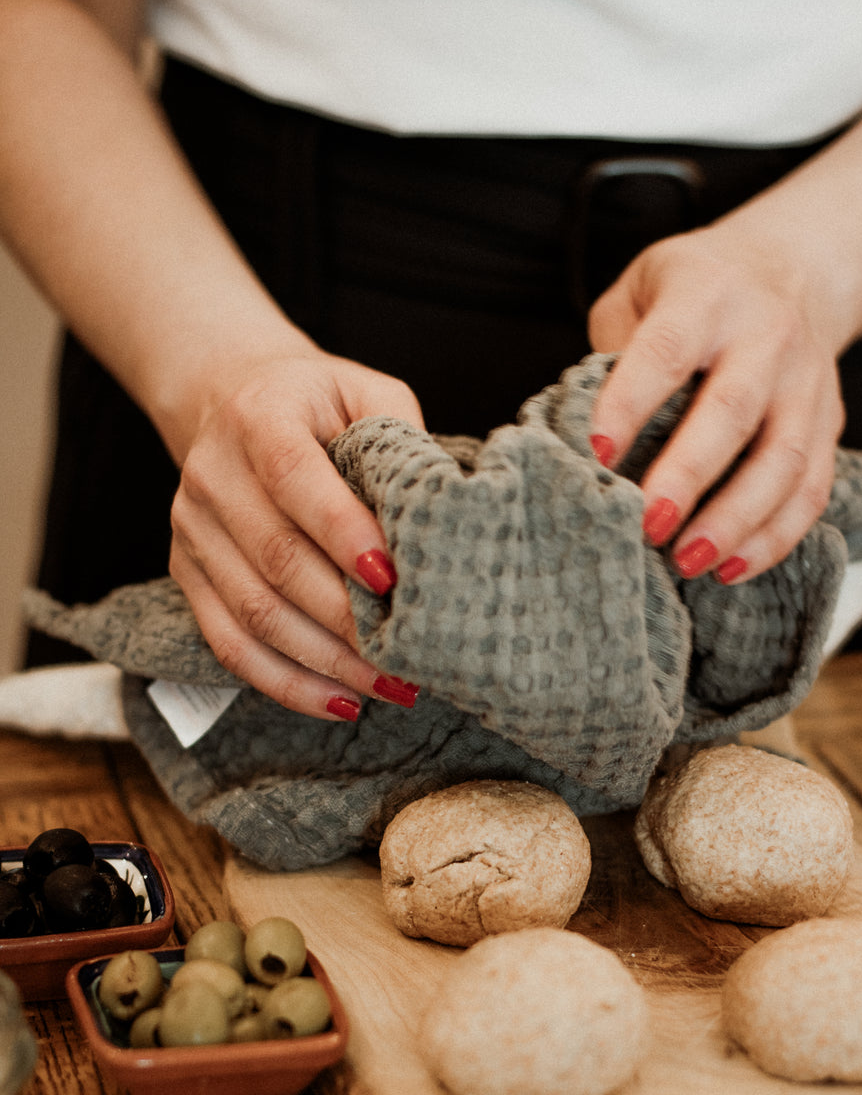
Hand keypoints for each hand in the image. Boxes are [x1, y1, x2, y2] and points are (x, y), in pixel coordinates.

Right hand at [168, 345, 423, 718]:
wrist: (228, 400)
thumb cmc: (318, 403)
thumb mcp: (365, 391)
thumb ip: (401, 438)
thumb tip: (441, 520)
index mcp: (258, 416)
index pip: (294, 478)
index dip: (343, 532)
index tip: (393, 579)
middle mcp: (212, 475)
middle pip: (276, 561)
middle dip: (348, 618)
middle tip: (412, 654)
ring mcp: (192, 531)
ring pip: (255, 614)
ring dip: (328, 662)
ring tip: (391, 686)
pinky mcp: (187, 574)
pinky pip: (230, 645)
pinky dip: (286, 683)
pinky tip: (340, 702)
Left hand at [587, 226, 844, 583]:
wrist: (792, 268)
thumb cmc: (692, 291)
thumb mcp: (640, 288)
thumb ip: (611, 348)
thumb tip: (582, 433)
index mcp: (707, 294)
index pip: (667, 350)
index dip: (631, 403)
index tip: (597, 455)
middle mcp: (766, 335)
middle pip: (731, 412)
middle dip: (687, 477)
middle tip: (648, 527)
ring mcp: (806, 382)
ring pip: (782, 460)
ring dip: (734, 520)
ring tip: (688, 562)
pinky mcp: (829, 423)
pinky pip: (811, 488)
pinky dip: (773, 537)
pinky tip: (730, 568)